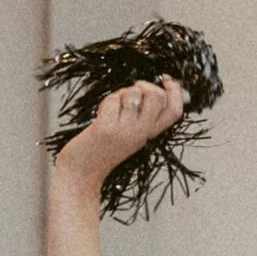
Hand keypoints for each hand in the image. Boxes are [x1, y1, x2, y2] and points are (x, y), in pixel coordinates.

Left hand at [54, 77, 186, 193]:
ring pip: (134, 94)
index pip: (174, 111)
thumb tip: (148, 88)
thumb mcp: (130, 135)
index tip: (167, 80)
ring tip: (112, 107)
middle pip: (157, 97)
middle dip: (145, 86)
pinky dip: (106, 102)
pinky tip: (101, 114)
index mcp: (149, 135)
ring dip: (122, 93)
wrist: (80, 175)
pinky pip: (113, 100)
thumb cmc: (101, 151)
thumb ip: (142, 117)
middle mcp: (140, 133)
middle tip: (133, 91)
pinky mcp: (106, 128)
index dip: (176, 91)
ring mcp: (124, 131)